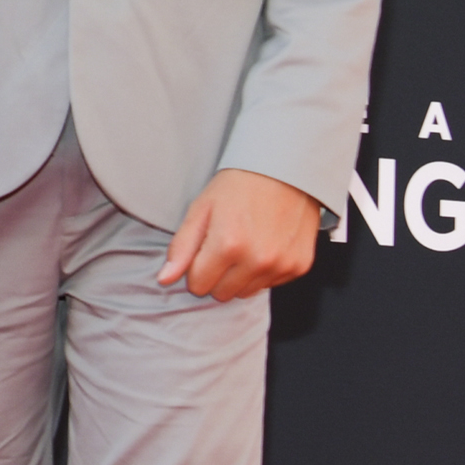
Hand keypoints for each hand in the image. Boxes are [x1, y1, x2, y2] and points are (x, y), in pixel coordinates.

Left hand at [158, 168, 322, 299]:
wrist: (284, 170)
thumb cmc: (238, 187)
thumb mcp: (201, 209)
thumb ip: (181, 248)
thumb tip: (165, 280)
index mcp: (228, 245)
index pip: (198, 285)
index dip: (195, 270)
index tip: (202, 252)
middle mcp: (257, 260)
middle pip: (222, 293)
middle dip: (216, 276)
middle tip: (223, 247)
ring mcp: (281, 265)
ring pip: (246, 292)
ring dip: (240, 276)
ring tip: (244, 245)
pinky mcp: (299, 266)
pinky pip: (270, 285)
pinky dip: (263, 272)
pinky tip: (264, 246)